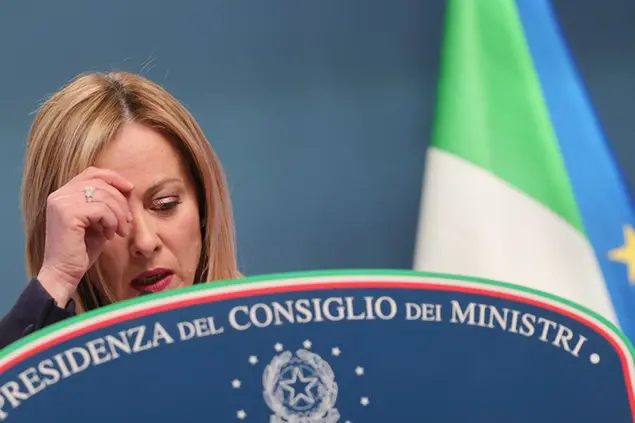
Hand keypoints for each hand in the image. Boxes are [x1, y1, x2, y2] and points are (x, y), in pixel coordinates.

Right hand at [37, 167, 133, 306]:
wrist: (64, 273)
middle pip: (101, 183)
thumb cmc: (82, 249)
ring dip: (119, 214)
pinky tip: (109, 235)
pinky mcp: (67, 214)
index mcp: (64, 194)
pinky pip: (101, 209)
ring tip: (119, 231)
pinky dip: (111, 221)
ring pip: (104, 196)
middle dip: (121, 201)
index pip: (92, 172)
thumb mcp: (97, 221)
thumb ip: (105, 203)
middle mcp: (59, 195)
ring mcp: (61, 203)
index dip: (114, 178)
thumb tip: (127, 188)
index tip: (130, 190)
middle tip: (127, 221)